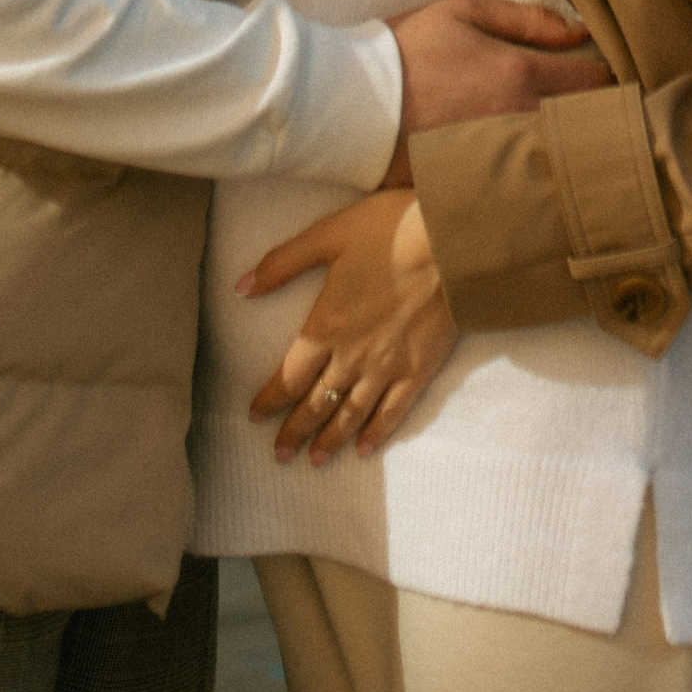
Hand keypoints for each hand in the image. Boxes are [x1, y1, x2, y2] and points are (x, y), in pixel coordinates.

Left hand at [241, 191, 458, 462]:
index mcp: (326, 325)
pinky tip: (363, 450)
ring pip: (350, 414)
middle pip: (316, 403)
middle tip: (279, 456)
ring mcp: (386, 367)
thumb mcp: (329, 235)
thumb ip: (282, 263)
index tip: (255, 417)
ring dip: (329, 440)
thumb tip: (239, 287)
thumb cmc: (390, 231)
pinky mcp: (418, 370)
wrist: (451, 243)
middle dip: (295, 431)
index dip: (270, 400)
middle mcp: (351, 356)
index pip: (289, 376)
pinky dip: (376, 434)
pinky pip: (392, 412)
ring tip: (314, 461)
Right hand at [385, 0, 609, 181]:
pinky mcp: (479, 184)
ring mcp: (499, 158)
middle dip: (599, 117)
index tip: (603, 76)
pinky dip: (539, 175)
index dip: (607, 77)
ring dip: (573, 148)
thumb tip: (578, 32)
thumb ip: (525, 19)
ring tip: (574, 140)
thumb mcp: (461, 11)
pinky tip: (539, 169)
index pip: (594, 82)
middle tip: (599, 111)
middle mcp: (516, 120)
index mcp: (518, 74)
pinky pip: (526, 183)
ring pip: (561, 158)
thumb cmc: (405, 49)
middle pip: (587, 127)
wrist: (350, 104)